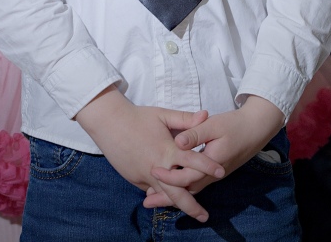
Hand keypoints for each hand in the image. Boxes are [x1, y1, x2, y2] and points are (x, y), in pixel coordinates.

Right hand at [74, 87, 224, 222]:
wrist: (109, 123)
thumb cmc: (137, 117)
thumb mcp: (163, 115)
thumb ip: (185, 119)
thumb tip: (205, 115)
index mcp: (167, 150)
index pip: (193, 161)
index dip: (208, 166)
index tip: (221, 172)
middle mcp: (157, 167)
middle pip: (178, 192)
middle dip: (192, 206)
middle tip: (205, 216)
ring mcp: (144, 175)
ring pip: (164, 195)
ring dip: (178, 205)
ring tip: (191, 213)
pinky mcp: (134, 179)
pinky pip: (151, 189)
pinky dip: (161, 195)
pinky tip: (169, 200)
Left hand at [145, 95, 283, 206]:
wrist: (256, 129)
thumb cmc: (234, 125)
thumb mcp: (214, 125)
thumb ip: (195, 133)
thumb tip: (178, 142)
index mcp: (211, 163)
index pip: (187, 177)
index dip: (169, 176)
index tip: (153, 171)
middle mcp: (212, 174)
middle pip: (186, 190)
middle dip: (166, 197)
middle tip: (147, 202)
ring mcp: (214, 175)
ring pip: (191, 189)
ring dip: (174, 195)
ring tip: (154, 198)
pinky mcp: (215, 172)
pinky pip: (196, 184)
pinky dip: (183, 188)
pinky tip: (172, 187)